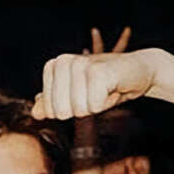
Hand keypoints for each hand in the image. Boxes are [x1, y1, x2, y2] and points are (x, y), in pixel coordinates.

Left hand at [32, 49, 158, 120]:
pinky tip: (113, 88)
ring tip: (105, 89)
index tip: (84, 94)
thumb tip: (35, 112)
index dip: (70, 109)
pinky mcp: (98, 70)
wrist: (138, 71)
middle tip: (96, 93)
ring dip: (97, 106)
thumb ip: (53, 103)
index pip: (49, 111)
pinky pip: (94, 106)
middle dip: (83, 110)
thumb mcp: (75, 96)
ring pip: (79, 110)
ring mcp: (80, 64)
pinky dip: (107, 103)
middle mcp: (63, 61)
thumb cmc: (105, 85)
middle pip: (61, 112)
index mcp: (53, 66)